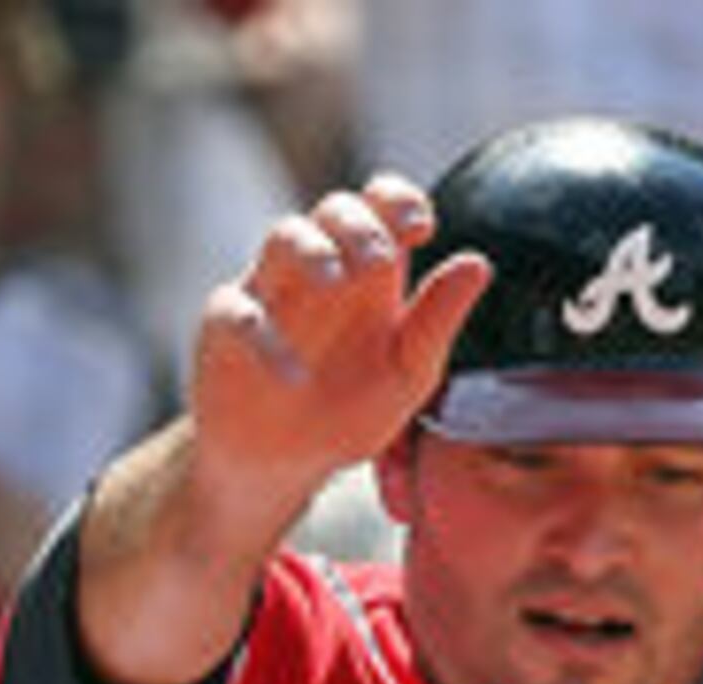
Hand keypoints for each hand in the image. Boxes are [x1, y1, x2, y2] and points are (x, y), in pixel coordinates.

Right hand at [186, 176, 491, 515]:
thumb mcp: (408, 374)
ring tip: (334, 280)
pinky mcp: (225, 331)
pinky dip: (263, 337)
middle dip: (358, 225)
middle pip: (332, 210)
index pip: (380, 204)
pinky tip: (293, 375)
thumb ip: (438, 321)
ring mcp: (270, 292)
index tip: (420, 225)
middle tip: (379, 261)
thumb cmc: (348, 410)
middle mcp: (319, 270)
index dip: (398, 200)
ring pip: (282, 238)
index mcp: (368, 272)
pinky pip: (235, 312)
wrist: (286, 464)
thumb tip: (478, 263)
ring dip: (311, 251)